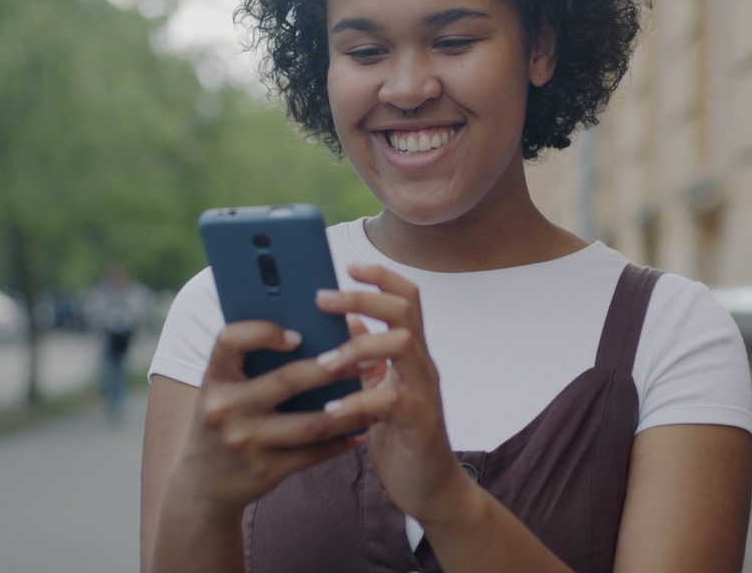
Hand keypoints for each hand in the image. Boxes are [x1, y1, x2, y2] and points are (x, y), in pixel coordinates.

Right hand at [172, 321, 372, 517]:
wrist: (202, 484)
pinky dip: (341, 440)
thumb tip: (313, 331)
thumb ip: (253, 362)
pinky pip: (314, 453)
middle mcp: (226, 409)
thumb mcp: (225, 389)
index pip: (230, 340)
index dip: (263, 331)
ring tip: (377, 397)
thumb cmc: (224, 420)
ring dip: (351, 410)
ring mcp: (246, 443)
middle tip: (367, 357)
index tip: (297, 333)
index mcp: (215, 379)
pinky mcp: (266, 471)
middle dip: (334, 368)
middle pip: (288, 380)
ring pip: (312, 423)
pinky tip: (361, 429)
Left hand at [314, 263, 473, 524]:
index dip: (381, 276)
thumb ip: (363, 355)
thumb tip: (338, 318)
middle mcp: (422, 364)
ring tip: (322, 363)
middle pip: (403, 310)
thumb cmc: (398, 435)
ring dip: (357, 347)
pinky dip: (357, 400)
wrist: (430, 488)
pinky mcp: (421, 422)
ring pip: (402, 344)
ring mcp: (425, 391)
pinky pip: (391, 400)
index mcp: (411, 353)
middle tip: (321, 299)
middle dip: (362, 297)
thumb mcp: (376, 388)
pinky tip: (330, 409)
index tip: (348, 264)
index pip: (406, 298)